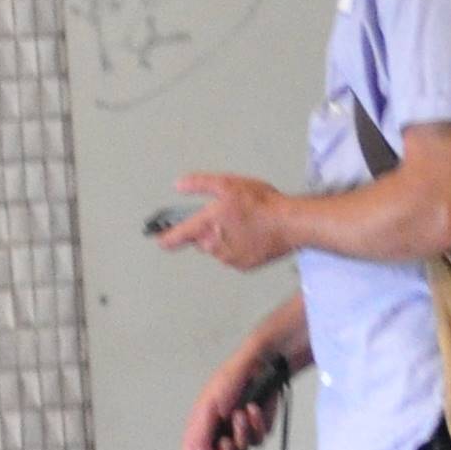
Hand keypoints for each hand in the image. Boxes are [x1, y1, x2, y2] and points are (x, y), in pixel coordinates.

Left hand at [160, 173, 293, 271]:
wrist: (289, 223)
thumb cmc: (261, 204)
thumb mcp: (228, 183)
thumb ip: (200, 184)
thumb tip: (180, 185)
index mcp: (206, 225)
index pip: (177, 237)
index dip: (166, 238)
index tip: (160, 240)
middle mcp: (214, 245)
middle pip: (200, 241)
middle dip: (207, 230)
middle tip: (226, 215)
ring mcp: (229, 258)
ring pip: (217, 249)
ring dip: (223, 238)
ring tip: (244, 223)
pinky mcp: (244, 265)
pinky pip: (233, 256)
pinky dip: (238, 247)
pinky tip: (252, 234)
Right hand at [183, 347, 284, 449]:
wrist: (263, 364)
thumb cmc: (230, 380)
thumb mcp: (208, 407)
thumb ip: (200, 438)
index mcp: (200, 432)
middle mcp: (217, 437)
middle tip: (226, 443)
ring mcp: (239, 436)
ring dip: (241, 436)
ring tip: (242, 414)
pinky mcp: (259, 431)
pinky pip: (257, 443)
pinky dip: (256, 427)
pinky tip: (255, 411)